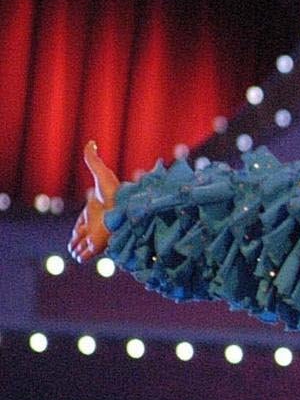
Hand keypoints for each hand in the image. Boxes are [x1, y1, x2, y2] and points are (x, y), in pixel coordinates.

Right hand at [68, 141, 117, 262]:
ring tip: (76, 253)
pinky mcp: (97, 244)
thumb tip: (91, 143)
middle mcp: (95, 223)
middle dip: (78, 238)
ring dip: (78, 248)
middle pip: (83, 232)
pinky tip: (79, 257)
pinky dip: (81, 254)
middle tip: (74, 244)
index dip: (81, 224)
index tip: (78, 230)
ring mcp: (96, 234)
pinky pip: (87, 252)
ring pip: (84, 243)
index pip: (85, 218)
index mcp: (94, 209)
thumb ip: (93, 160)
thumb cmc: (115, 192)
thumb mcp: (103, 174)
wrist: (125, 210)